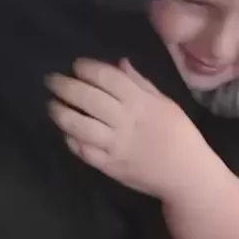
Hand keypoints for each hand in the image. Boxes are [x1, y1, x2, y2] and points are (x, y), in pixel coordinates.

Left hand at [47, 58, 212, 199]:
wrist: (187, 175)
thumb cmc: (180, 135)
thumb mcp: (165, 103)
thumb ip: (140, 83)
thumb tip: (119, 62)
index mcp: (141, 102)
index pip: (108, 78)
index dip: (88, 68)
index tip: (76, 65)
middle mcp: (125, 121)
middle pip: (88, 98)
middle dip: (66, 86)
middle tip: (51, 80)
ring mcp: (115, 145)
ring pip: (79, 125)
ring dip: (61, 112)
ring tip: (52, 104)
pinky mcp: (109, 166)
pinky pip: (83, 151)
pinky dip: (71, 139)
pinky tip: (65, 131)